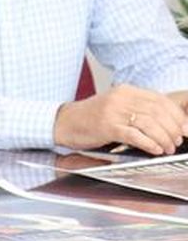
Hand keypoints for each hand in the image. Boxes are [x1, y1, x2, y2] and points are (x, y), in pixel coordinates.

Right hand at [53, 84, 187, 154]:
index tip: (184, 129)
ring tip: (167, 148)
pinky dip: (149, 143)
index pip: (160, 100)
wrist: (64, 122)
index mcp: (126, 90)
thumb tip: (170, 124)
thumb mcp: (118, 107)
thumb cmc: (93, 118)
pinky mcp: (106, 126)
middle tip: (178, 141)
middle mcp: (121, 97)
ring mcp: (112, 111)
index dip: (177, 116)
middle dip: (173, 129)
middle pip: (158, 112)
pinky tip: (155, 150)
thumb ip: (140, 111)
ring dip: (163, 138)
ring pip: (149, 123)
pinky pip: (134, 135)